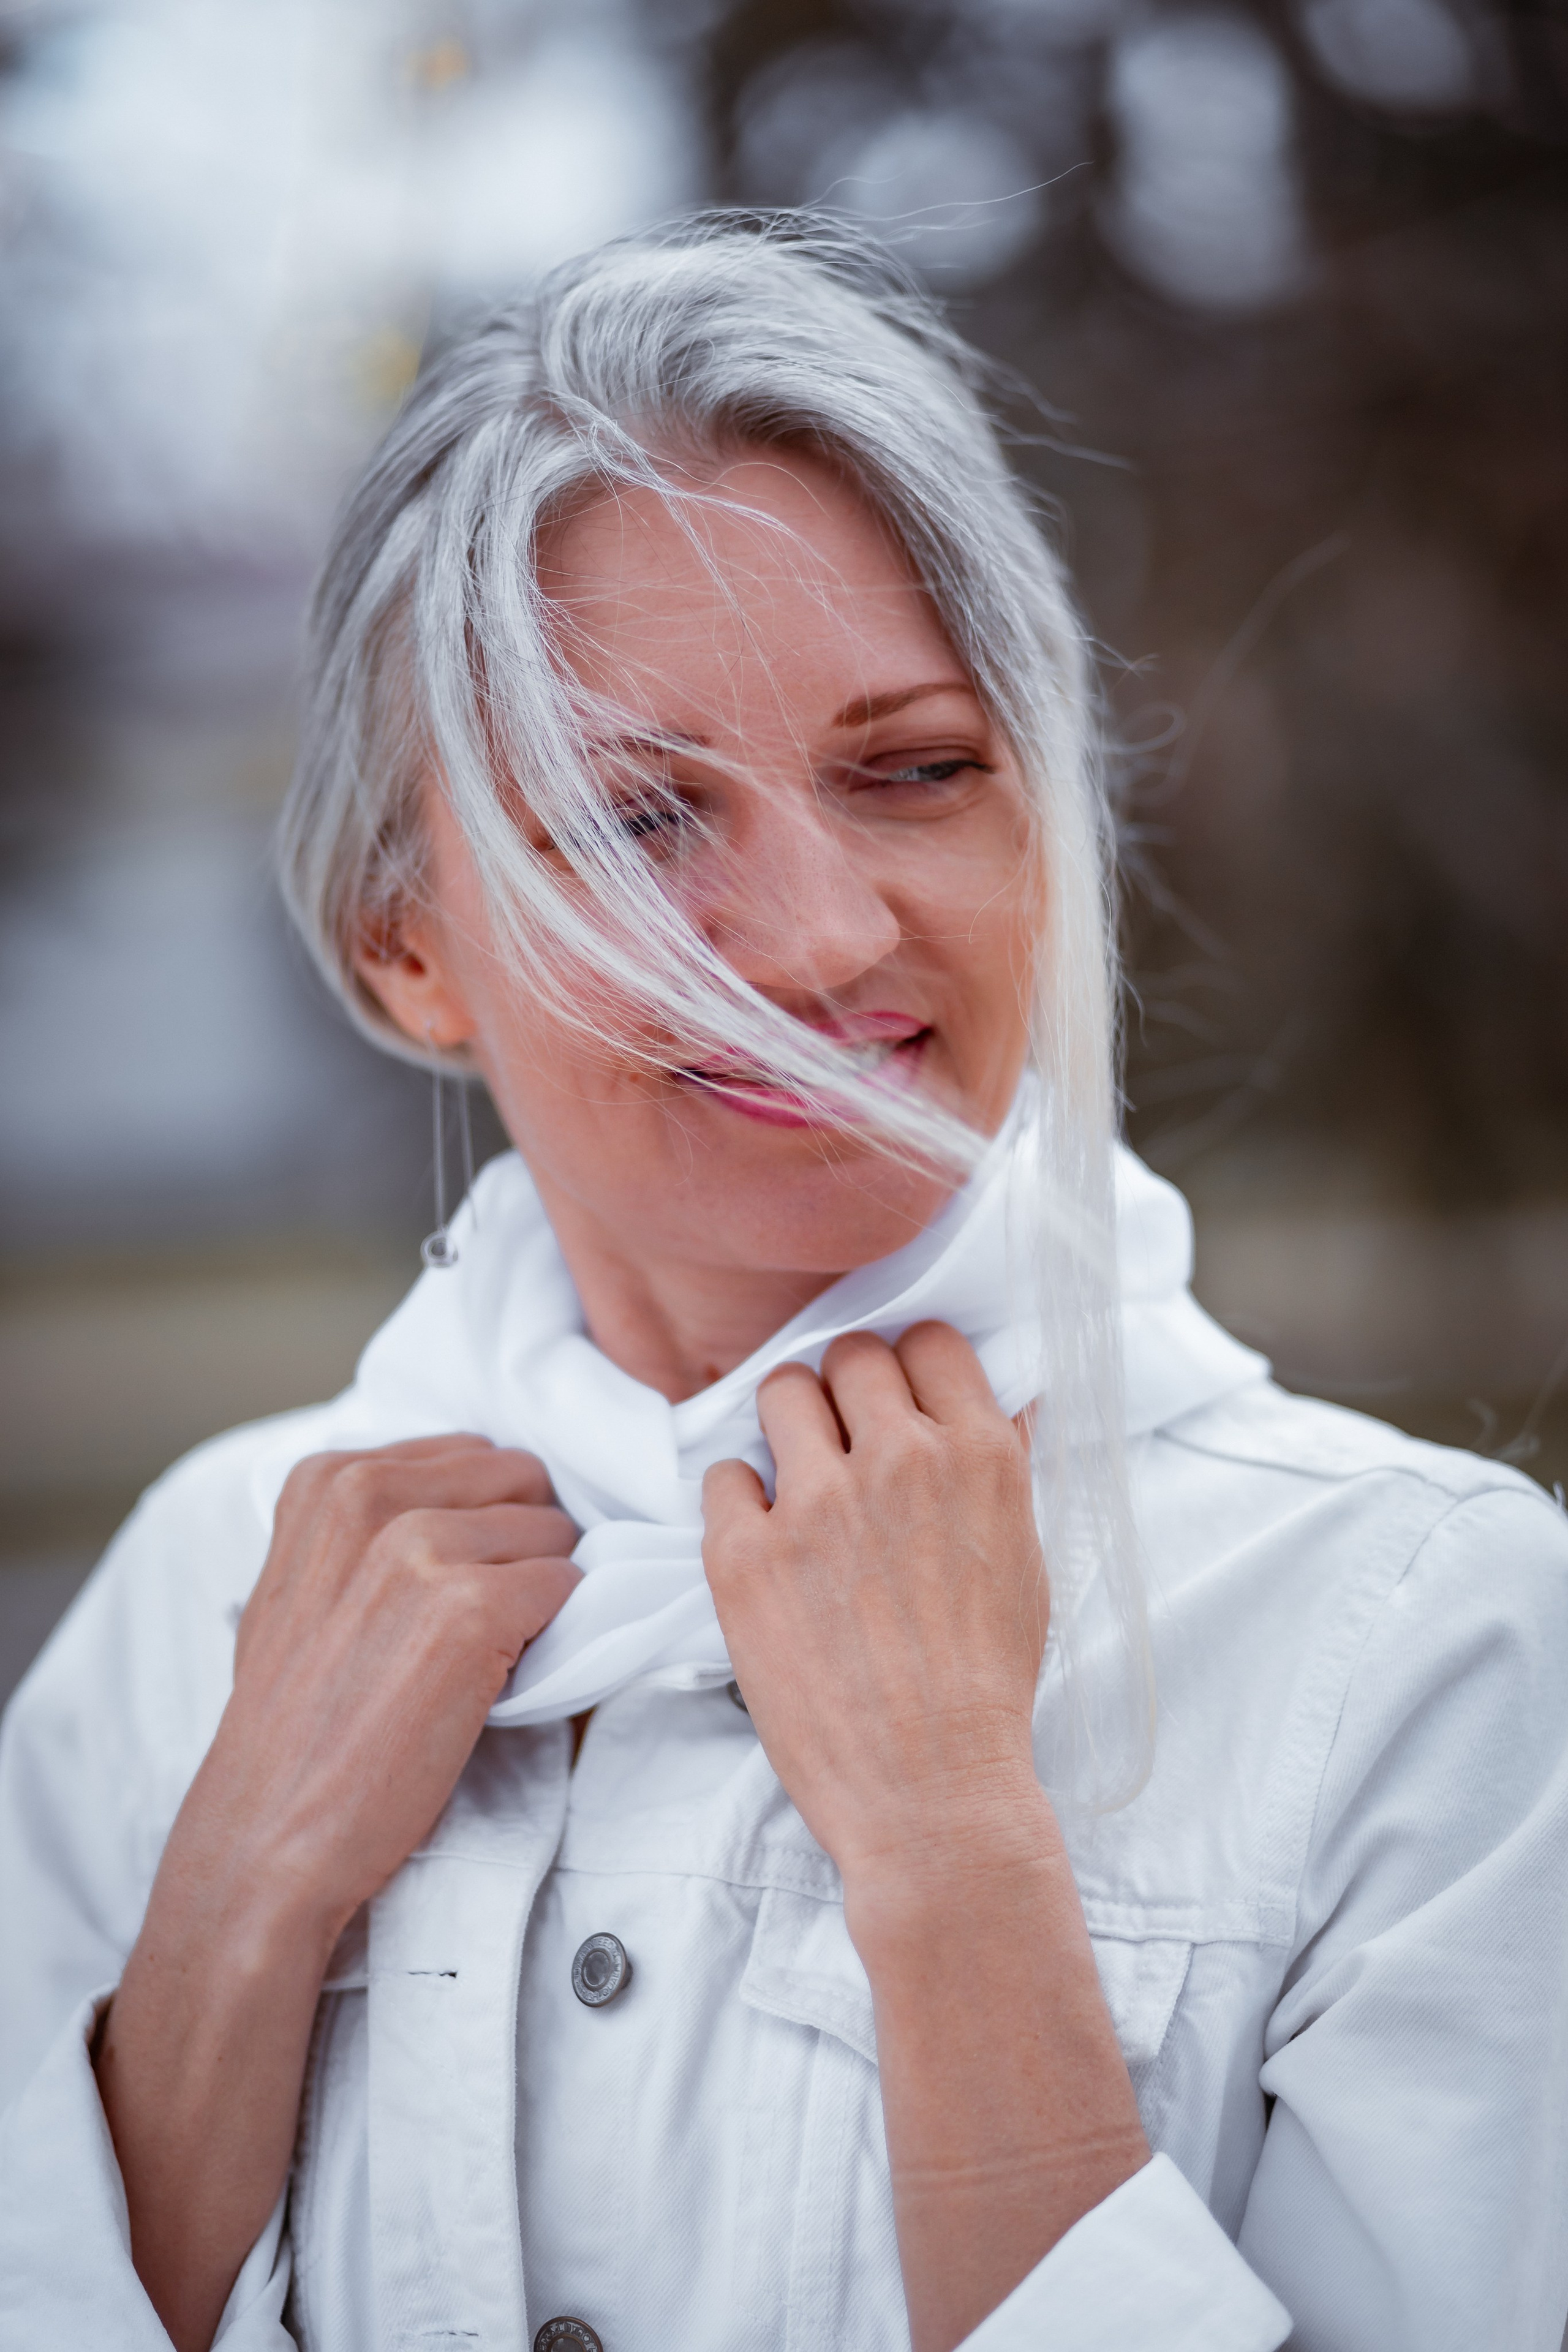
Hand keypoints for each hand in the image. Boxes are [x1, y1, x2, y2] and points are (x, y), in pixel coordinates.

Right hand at [219, 1432, 580, 1933]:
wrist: (272, 1829)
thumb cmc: (294, 1720)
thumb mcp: (301, 1581)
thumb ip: (370, 1521)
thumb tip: (461, 1495)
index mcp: (328, 1477)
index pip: (472, 1454)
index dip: (483, 1520)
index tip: (455, 1578)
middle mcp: (371, 1495)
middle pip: (521, 1482)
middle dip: (520, 1544)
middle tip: (480, 1618)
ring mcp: (421, 1549)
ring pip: (553, 1534)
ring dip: (538, 1594)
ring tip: (479, 1656)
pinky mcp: (474, 1610)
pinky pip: (568, 1588)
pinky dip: (557, 1633)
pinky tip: (499, 1677)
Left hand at [702, 1322, 1045, 1900]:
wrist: (930, 1794)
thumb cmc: (985, 1688)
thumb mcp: (1023, 1563)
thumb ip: (999, 1471)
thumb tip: (995, 1400)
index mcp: (979, 1457)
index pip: (928, 1342)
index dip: (908, 1366)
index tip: (896, 1396)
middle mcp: (899, 1462)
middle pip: (850, 1357)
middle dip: (846, 1389)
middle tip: (842, 1439)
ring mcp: (816, 1504)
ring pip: (780, 1392)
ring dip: (787, 1424)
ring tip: (796, 1477)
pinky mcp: (745, 1555)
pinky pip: (722, 1476)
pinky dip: (739, 1501)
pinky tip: (765, 1543)